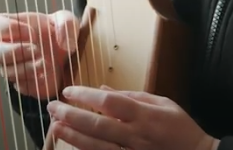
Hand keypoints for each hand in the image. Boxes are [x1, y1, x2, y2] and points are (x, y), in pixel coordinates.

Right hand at [0, 10, 78, 99]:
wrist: (70, 55)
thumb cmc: (62, 32)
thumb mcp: (68, 20)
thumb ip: (66, 23)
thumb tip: (63, 41)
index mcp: (13, 26)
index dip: (8, 29)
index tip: (33, 32)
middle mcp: (7, 47)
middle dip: (13, 51)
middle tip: (36, 50)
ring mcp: (12, 67)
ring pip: (7, 72)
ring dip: (28, 68)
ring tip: (46, 63)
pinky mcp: (22, 84)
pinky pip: (21, 87)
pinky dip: (35, 82)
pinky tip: (48, 75)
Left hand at [46, 85, 218, 149]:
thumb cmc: (180, 127)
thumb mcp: (161, 103)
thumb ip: (131, 96)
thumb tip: (101, 90)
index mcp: (145, 115)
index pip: (110, 103)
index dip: (87, 96)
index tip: (69, 90)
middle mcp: (136, 136)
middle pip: (98, 126)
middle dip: (72, 116)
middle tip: (52, 107)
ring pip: (97, 147)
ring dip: (73, 136)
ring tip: (55, 126)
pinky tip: (72, 145)